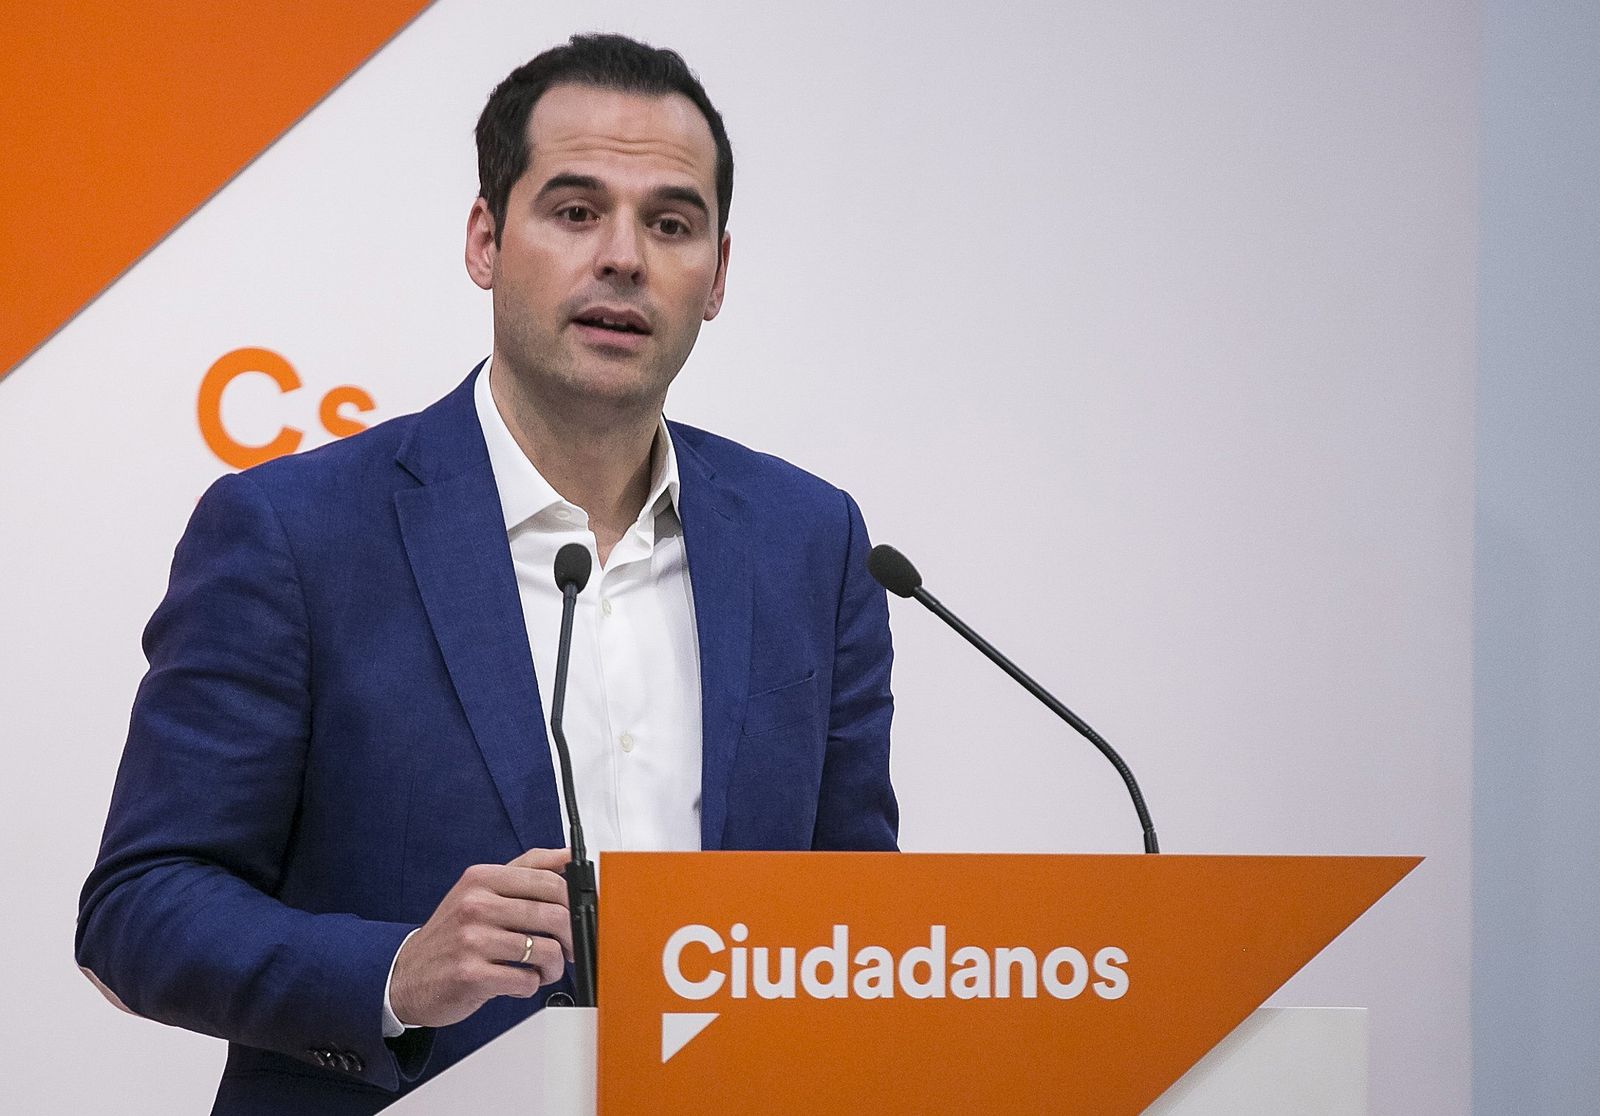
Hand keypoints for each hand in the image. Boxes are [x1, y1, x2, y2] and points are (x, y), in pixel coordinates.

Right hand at [388, 847, 573, 1028]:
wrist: (406, 976)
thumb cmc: (452, 934)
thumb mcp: (481, 890)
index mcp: (482, 879)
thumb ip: (525, 869)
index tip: (577, 916)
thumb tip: (567, 855)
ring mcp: (471, 940)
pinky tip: (518, 981)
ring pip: (545, 950)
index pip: (548, 880)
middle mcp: (475, 904)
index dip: (573, 902)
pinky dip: (531, 985)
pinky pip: (526, 980)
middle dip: (570, 938)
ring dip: (552, 967)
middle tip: (567, 949)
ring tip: (542, 970)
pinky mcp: (470, 974)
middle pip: (553, 916)